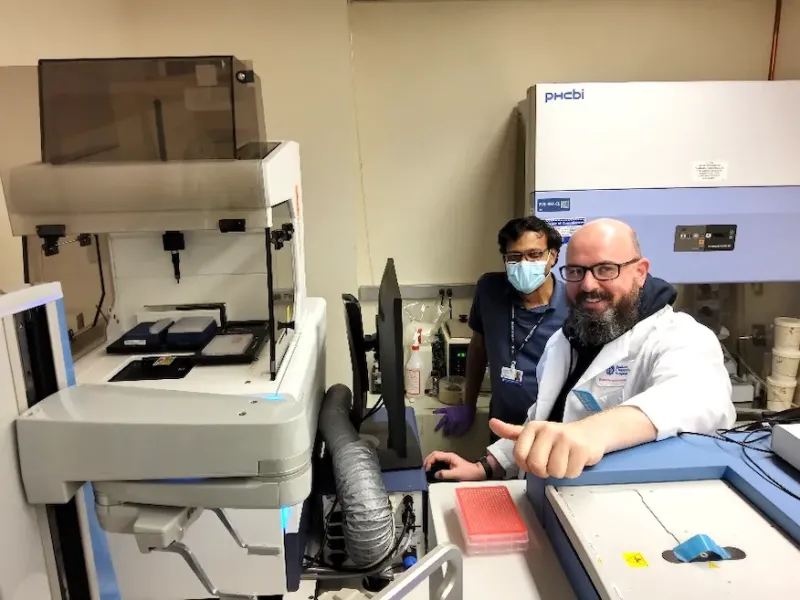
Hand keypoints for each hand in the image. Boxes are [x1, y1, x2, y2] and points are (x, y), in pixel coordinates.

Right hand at [423, 451, 485, 480]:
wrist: (477, 473)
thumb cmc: (469, 473)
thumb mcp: (456, 474)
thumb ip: (445, 474)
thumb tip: (435, 474)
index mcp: (449, 456)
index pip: (435, 455)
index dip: (429, 461)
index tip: (427, 469)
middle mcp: (448, 456)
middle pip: (434, 454)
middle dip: (428, 460)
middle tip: (424, 468)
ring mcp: (449, 459)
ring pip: (436, 457)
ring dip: (430, 462)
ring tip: (426, 469)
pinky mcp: (450, 463)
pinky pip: (439, 462)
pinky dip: (434, 464)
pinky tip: (432, 470)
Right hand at [433, 405, 475, 436]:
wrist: (468, 407)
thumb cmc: (469, 417)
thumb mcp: (466, 425)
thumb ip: (460, 431)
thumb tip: (455, 436)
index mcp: (454, 423)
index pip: (450, 430)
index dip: (449, 434)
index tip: (448, 437)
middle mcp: (449, 419)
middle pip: (446, 426)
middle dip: (444, 431)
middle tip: (443, 436)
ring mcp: (448, 414)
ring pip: (442, 420)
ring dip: (439, 425)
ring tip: (435, 430)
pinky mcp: (448, 410)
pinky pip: (442, 410)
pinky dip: (438, 411)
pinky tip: (434, 412)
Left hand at [489, 418, 604, 478]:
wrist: (590, 433)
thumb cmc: (558, 437)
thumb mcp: (534, 433)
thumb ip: (512, 432)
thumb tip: (492, 423)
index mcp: (533, 427)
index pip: (519, 455)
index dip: (526, 465)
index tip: (534, 461)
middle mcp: (548, 430)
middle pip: (536, 465)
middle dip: (543, 471)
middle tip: (550, 464)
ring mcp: (566, 439)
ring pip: (554, 472)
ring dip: (559, 472)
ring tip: (564, 460)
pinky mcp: (581, 449)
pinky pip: (570, 473)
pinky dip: (572, 473)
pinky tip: (574, 461)